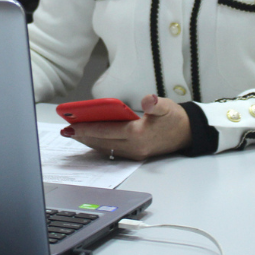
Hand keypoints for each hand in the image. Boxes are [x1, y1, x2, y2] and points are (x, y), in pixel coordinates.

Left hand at [59, 94, 191, 160]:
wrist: (188, 133)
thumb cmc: (174, 118)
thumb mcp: (166, 106)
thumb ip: (155, 104)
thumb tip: (148, 100)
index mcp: (139, 134)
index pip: (107, 132)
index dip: (88, 128)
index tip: (73, 125)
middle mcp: (134, 147)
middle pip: (102, 142)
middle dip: (83, 136)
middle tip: (66, 130)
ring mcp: (134, 153)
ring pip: (105, 148)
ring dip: (89, 141)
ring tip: (73, 134)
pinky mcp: (135, 154)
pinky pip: (112, 150)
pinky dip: (99, 144)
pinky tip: (89, 138)